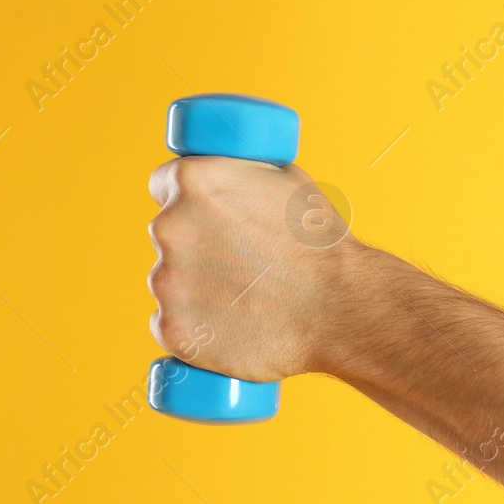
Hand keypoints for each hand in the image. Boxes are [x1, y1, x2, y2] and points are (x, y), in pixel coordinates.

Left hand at [146, 155, 358, 381]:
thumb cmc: (321, 245)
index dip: (187, 201)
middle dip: (194, 246)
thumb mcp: (287, 181)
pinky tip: (230, 328)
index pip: (163, 185)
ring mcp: (166, 281)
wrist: (340, 309)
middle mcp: (169, 226)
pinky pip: (170, 326)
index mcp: (192, 180)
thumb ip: (244, 174)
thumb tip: (231, 175)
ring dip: (194, 289)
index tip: (207, 219)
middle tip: (239, 264)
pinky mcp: (173, 330)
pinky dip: (194, 330)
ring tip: (245, 300)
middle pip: (167, 234)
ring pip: (169, 282)